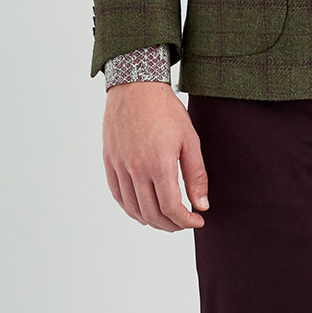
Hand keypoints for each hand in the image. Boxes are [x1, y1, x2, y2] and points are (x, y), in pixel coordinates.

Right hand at [102, 82, 208, 231]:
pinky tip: (143, 211)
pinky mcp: (109, 162)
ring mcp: (120, 166)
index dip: (185, 221)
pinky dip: (131, 209)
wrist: (136, 87)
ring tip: (166, 220)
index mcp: (159, 164)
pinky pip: (118, 195)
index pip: (171, 208)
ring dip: (151, 221)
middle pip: (151, 213)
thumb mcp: (190, 140)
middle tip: (184, 223)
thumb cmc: (166, 111)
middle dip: (171, 225)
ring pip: (133, 208)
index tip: (197, 221)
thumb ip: (196, 175)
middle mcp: (136, 169)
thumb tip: (202, 206)